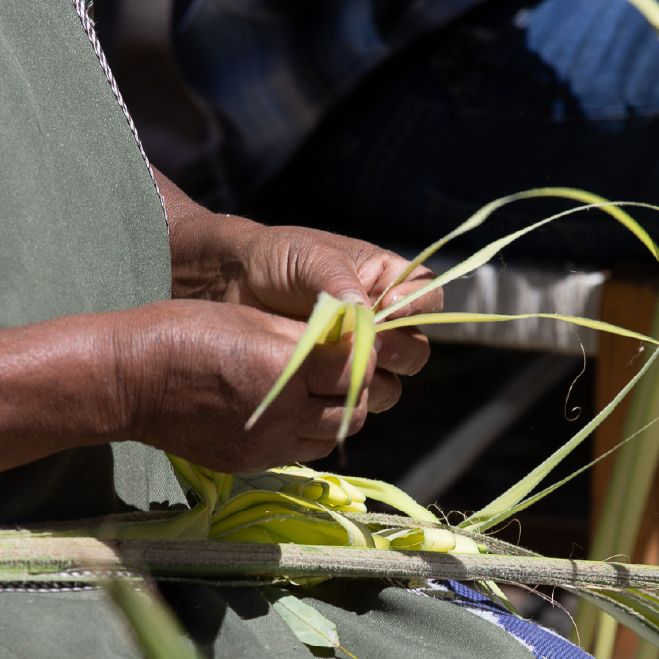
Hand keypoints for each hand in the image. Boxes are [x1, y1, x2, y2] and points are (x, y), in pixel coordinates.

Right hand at [117, 299, 394, 472]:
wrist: (129, 382)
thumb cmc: (183, 333)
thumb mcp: (250, 317)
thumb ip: (304, 334)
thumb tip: (346, 337)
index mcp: (285, 370)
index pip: (356, 370)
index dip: (360, 353)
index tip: (351, 340)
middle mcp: (283, 416)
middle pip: (354, 411)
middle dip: (354, 387)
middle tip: (336, 365)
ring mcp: (267, 446)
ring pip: (331, 437)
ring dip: (333, 413)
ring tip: (312, 388)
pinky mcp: (252, 463)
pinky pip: (299, 451)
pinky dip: (304, 432)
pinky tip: (285, 409)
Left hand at [155, 171, 434, 409]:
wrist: (230, 285)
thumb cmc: (274, 259)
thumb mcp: (310, 258)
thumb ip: (339, 283)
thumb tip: (367, 313)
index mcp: (385, 280)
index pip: (428, 296)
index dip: (417, 307)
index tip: (385, 308)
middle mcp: (380, 321)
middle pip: (415, 350)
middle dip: (394, 351)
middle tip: (362, 346)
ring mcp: (358, 355)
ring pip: (391, 384)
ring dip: (371, 381)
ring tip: (337, 368)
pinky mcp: (333, 381)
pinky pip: (356, 400)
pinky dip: (344, 397)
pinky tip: (320, 385)